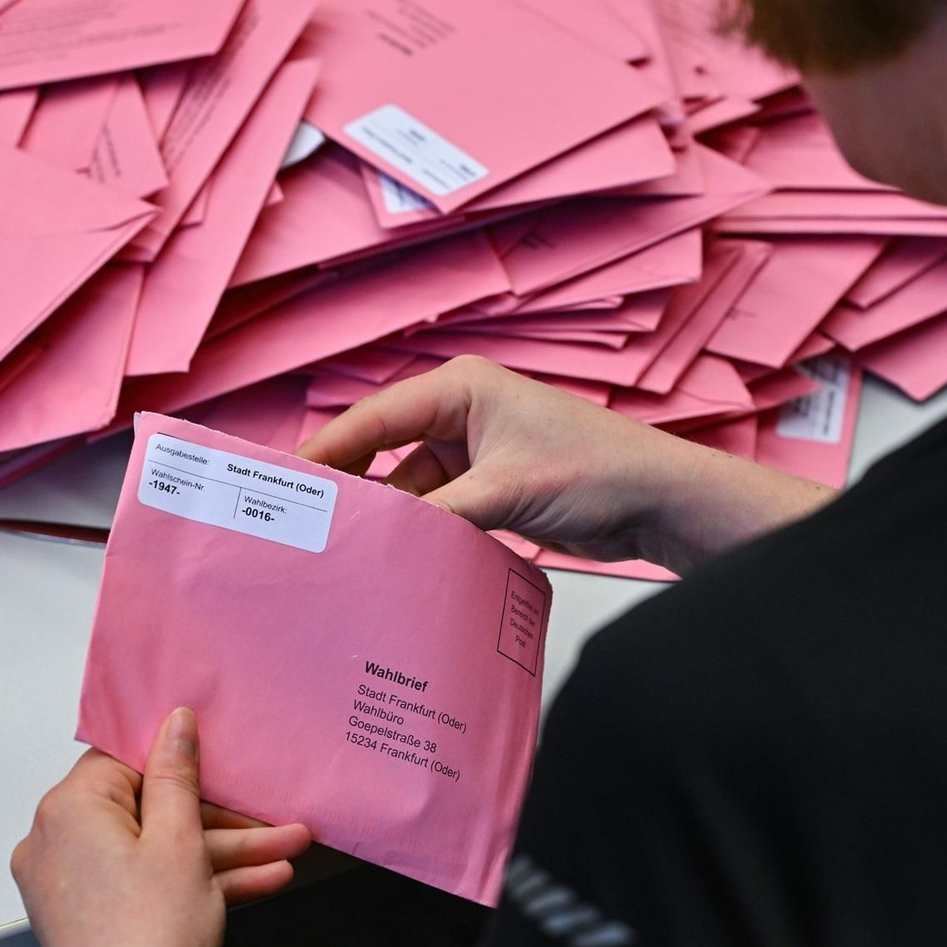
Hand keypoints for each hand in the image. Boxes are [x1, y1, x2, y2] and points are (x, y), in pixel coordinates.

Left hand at [11, 709, 310, 946]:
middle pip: (147, 810)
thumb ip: (178, 774)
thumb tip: (173, 726)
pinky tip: (254, 882)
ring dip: (220, 854)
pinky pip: (143, 884)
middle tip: (265, 819)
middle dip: (219, 819)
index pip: (123, 759)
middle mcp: (54, 844)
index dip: (176, 760)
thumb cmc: (148, 945)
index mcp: (67, 811)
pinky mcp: (87, 919)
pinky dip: (191, 884)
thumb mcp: (180, 841)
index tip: (214, 760)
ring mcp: (69, 886)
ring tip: (279, 853)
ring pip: (154, 852)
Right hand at [297, 355, 833, 574]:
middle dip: (352, 486)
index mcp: (462, 387)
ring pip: (409, 486)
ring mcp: (475, 452)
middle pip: (383, 450)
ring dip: (389, 517)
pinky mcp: (489, 487)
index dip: (328, 451)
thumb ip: (438, 515)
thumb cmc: (601, 469)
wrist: (658, 501)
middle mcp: (463, 412)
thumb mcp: (505, 491)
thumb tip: (381, 542)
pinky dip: (419, 532)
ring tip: (347, 550)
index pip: (374, 418)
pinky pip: (436, 509)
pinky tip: (395, 560)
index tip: (288, 482)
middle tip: (308, 522)